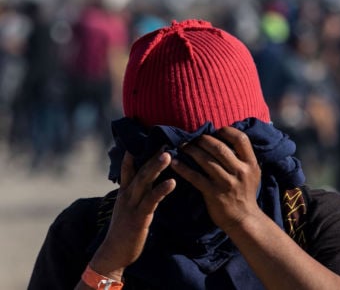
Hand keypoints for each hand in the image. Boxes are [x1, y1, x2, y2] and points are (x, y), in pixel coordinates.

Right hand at [89, 149, 175, 279]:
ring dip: (156, 167)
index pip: (127, 168)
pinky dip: (161, 190)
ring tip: (167, 155)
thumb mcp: (128, 209)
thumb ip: (136, 195)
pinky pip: (151, 201)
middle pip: (139, 170)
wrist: (113, 253)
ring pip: (144, 181)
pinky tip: (172, 183)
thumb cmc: (124, 231)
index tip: (143, 138)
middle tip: (164, 141)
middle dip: (151, 155)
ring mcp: (131, 205)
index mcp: (124, 192)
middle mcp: (126, 195)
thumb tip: (147, 185)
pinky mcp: (139, 218)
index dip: (133, 153)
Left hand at [171, 127, 260, 232]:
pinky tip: (174, 162)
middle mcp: (240, 171)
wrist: (244, 220)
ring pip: (205, 160)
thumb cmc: (245, 193)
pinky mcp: (213, 193)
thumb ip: (242, 157)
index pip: (240, 138)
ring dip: (191, 150)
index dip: (226, 131)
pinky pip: (195, 177)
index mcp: (251, 164)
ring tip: (182, 146)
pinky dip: (183, 168)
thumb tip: (225, 138)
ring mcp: (226, 183)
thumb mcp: (252, 173)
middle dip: (202, 140)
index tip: (215, 131)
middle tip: (193, 138)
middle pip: (219, 147)